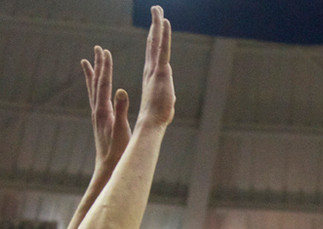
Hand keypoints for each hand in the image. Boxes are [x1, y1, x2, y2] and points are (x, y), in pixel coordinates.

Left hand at [81, 47, 130, 173]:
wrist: (108, 167)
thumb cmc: (118, 152)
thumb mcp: (122, 130)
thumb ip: (121, 110)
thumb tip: (121, 90)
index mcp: (103, 111)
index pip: (104, 84)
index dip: (105, 67)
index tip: (106, 51)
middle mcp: (97, 111)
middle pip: (96, 83)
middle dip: (98, 65)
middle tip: (98, 49)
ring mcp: (97, 116)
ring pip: (93, 90)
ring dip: (92, 75)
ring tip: (86, 62)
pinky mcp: (99, 122)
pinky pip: (96, 100)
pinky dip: (95, 89)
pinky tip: (96, 88)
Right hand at [137, 5, 175, 128]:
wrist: (151, 124)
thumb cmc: (157, 118)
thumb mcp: (165, 104)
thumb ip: (167, 96)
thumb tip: (171, 97)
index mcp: (151, 76)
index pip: (153, 54)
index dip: (154, 39)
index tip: (155, 27)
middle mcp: (150, 69)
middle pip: (152, 43)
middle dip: (154, 25)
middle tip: (155, 10)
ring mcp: (155, 69)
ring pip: (155, 41)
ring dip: (157, 24)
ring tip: (157, 8)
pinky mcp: (161, 72)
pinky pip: (162, 49)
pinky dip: (163, 34)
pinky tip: (165, 22)